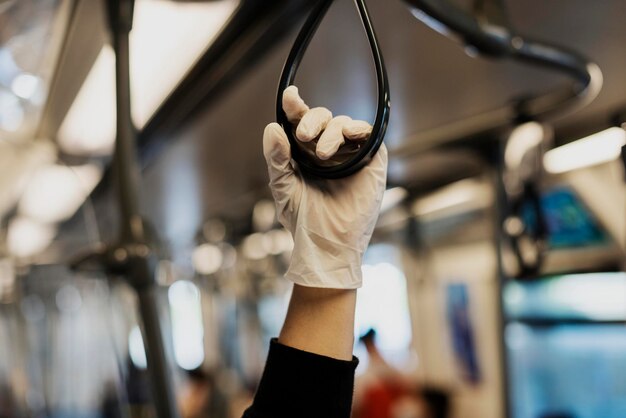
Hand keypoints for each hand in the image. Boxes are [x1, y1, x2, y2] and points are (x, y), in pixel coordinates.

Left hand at [263, 86, 387, 288]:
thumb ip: (276, 158)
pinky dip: (358, 129)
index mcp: (305, 152)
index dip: (295, 106)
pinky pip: (368, 134)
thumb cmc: (303, 219)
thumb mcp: (283, 186)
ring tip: (322, 154)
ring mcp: (351, 154)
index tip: (289, 97)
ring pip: (342, 123)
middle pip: (322, 117)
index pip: (300, 121)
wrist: (327, 244)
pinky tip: (349, 134)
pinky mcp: (371, 161)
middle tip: (302, 136)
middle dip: (312, 120)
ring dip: (330, 131)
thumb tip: (272, 127)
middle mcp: (329, 149)